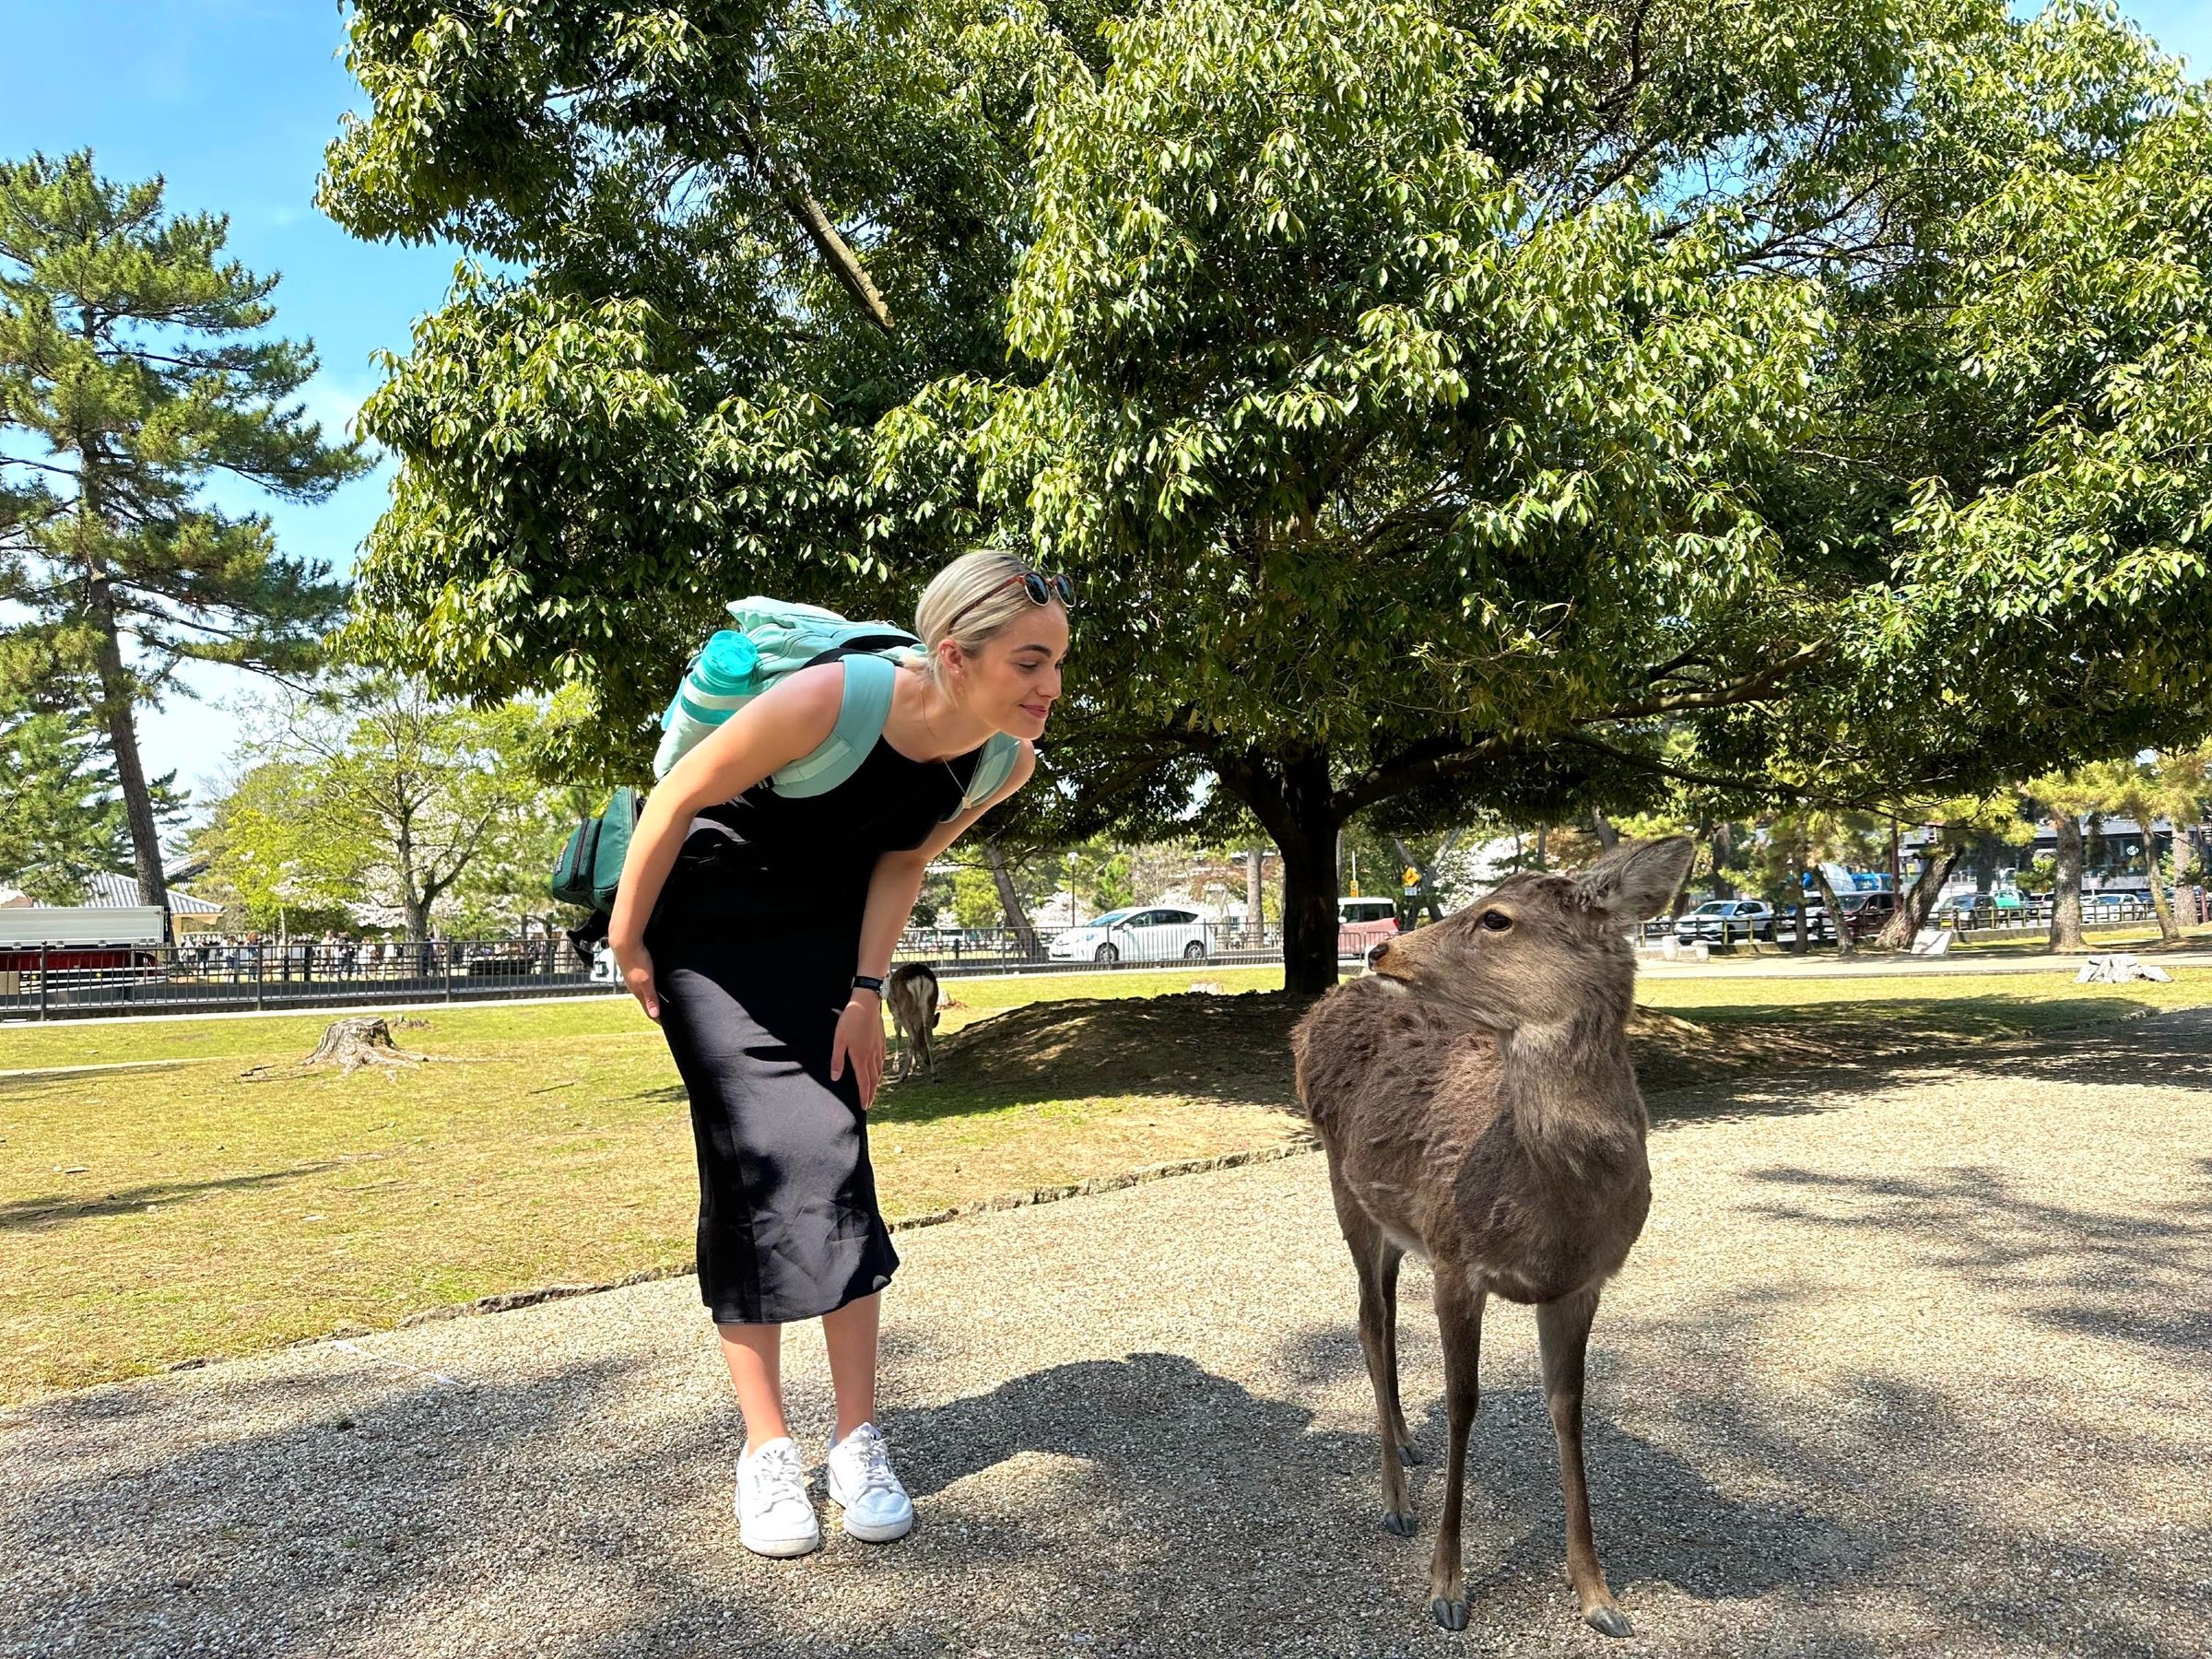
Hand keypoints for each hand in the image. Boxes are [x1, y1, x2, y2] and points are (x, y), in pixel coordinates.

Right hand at [613, 935, 659, 1021]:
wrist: (624, 941)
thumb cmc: (636, 959)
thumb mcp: (646, 981)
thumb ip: (651, 998)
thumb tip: (655, 1015)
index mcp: (637, 991)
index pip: (648, 1009)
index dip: (657, 1017)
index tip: (667, 1024)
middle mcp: (634, 986)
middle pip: (646, 1001)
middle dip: (655, 1008)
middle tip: (667, 1014)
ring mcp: (633, 977)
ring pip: (644, 991)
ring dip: (653, 997)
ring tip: (663, 1000)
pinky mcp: (635, 968)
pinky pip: (644, 981)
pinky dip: (651, 986)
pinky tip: (655, 981)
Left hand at [830, 992, 885, 1107]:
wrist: (866, 1003)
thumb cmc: (850, 1020)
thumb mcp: (838, 1040)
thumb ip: (837, 1060)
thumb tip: (835, 1078)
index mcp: (860, 1057)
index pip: (864, 1082)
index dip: (864, 1096)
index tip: (864, 1107)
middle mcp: (872, 1055)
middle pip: (873, 1079)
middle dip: (871, 1093)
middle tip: (869, 1103)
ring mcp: (878, 1048)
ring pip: (879, 1070)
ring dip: (877, 1082)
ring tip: (874, 1090)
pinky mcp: (881, 1040)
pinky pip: (882, 1059)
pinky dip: (881, 1069)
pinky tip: (880, 1068)